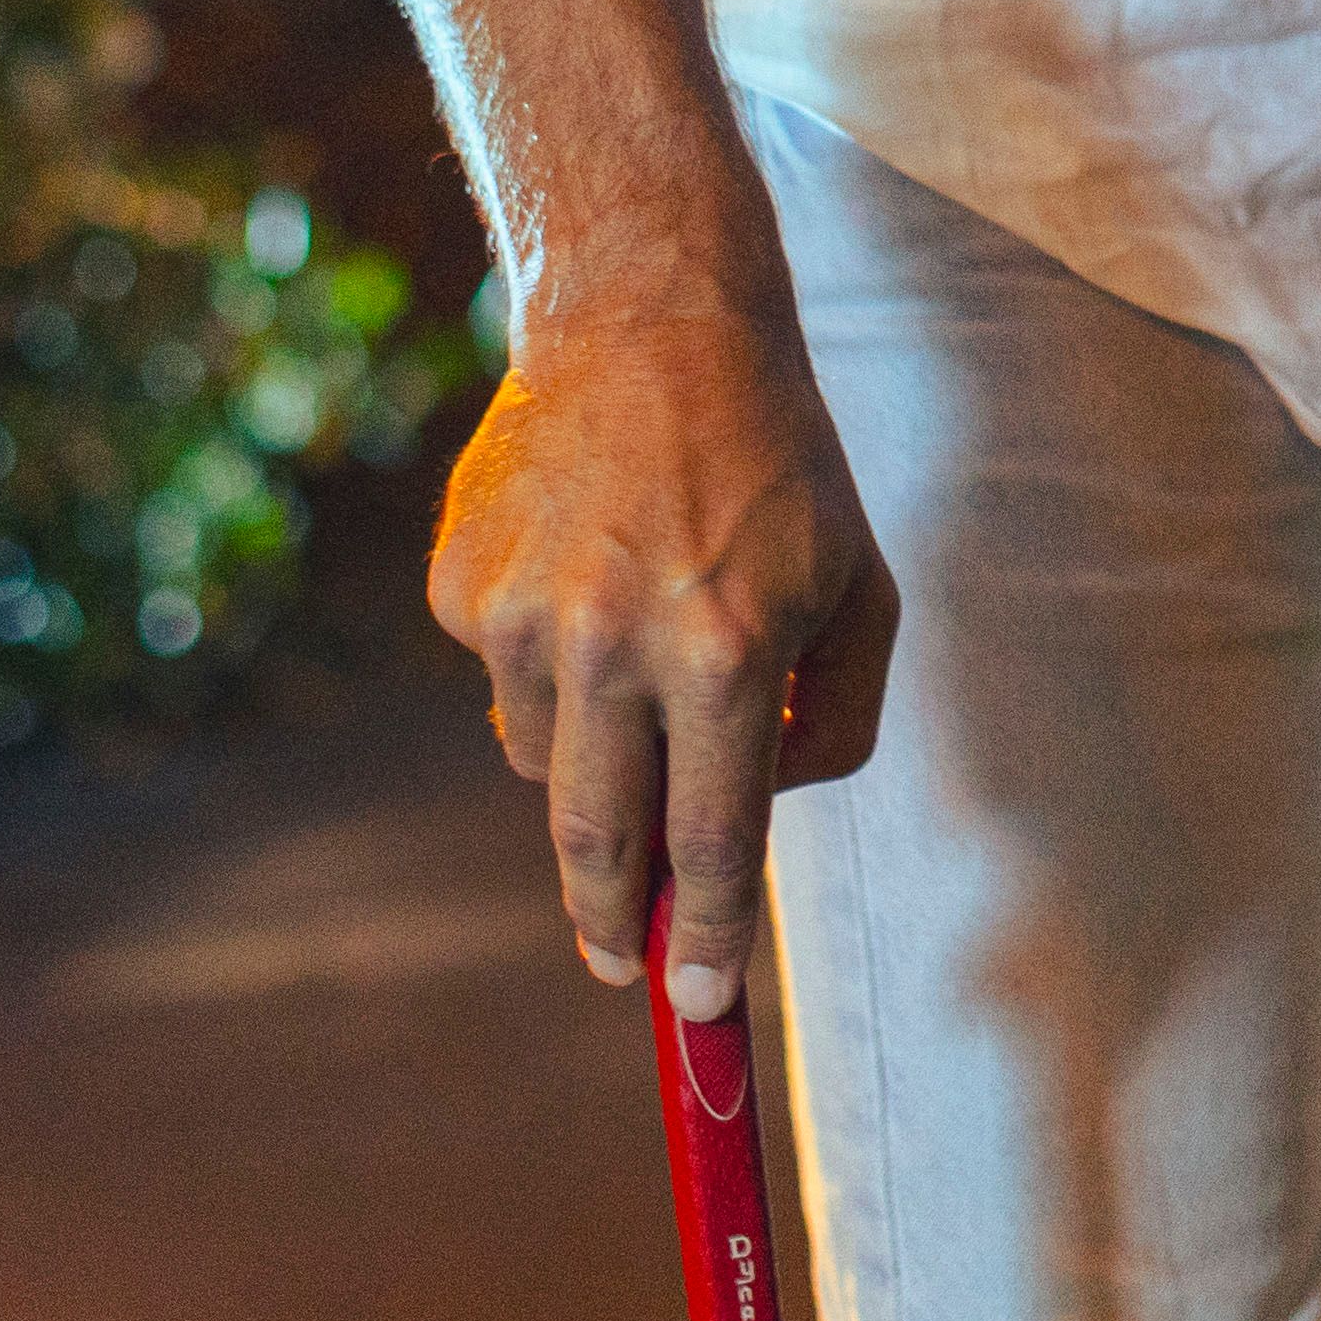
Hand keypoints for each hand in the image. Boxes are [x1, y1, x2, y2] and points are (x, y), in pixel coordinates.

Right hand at [428, 290, 903, 1023]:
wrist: (648, 315)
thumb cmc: (777, 462)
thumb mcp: (859, 584)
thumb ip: (836, 722)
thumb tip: (759, 814)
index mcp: (726, 649)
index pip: (712, 841)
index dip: (707, 940)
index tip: (699, 1005)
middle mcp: (614, 642)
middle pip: (601, 843)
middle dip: (615, 923)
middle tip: (626, 961)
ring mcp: (522, 616)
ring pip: (544, 762)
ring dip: (592, 753)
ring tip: (637, 646)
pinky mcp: (461, 587)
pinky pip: (505, 680)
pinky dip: (548, 665)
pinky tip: (584, 570)